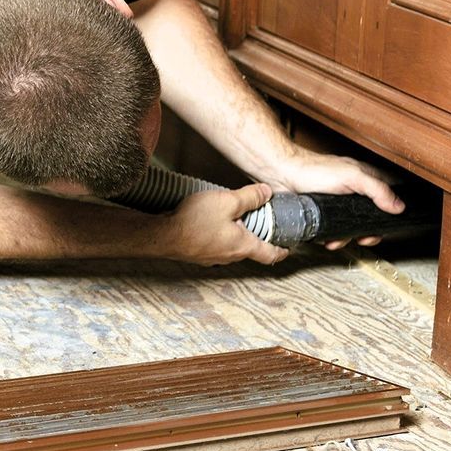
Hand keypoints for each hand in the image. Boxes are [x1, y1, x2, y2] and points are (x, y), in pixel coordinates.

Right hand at [165, 183, 288, 266]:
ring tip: (230, 219)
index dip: (282, 251)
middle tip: (257, 221)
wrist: (161, 235)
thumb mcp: (226, 201)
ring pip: (231, 248)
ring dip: (235, 236)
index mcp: (243, 246)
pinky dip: (218, 237)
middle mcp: (230, 256)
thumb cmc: (193, 220)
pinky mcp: (197, 254)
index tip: (288, 248)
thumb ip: (250, 197)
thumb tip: (267, 192)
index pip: (270, 254)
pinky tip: (209, 224)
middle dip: (256, 236)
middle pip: (250, 249)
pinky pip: (215, 246)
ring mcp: (212, 258)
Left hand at [263, 151, 403, 248]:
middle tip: (362, 239)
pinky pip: (329, 230)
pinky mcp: (320, 214)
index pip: (386, 199)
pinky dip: (328, 238)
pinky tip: (324, 239)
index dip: (389, 214)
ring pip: (348, 227)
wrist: (281, 175)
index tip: (384, 227)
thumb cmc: (313, 169)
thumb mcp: (352, 176)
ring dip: (344, 238)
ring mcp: (334, 204)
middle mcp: (351, 192)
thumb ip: (376, 190)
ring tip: (337, 240)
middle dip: (366, 232)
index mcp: (363, 180)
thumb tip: (398, 206)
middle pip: (367, 218)